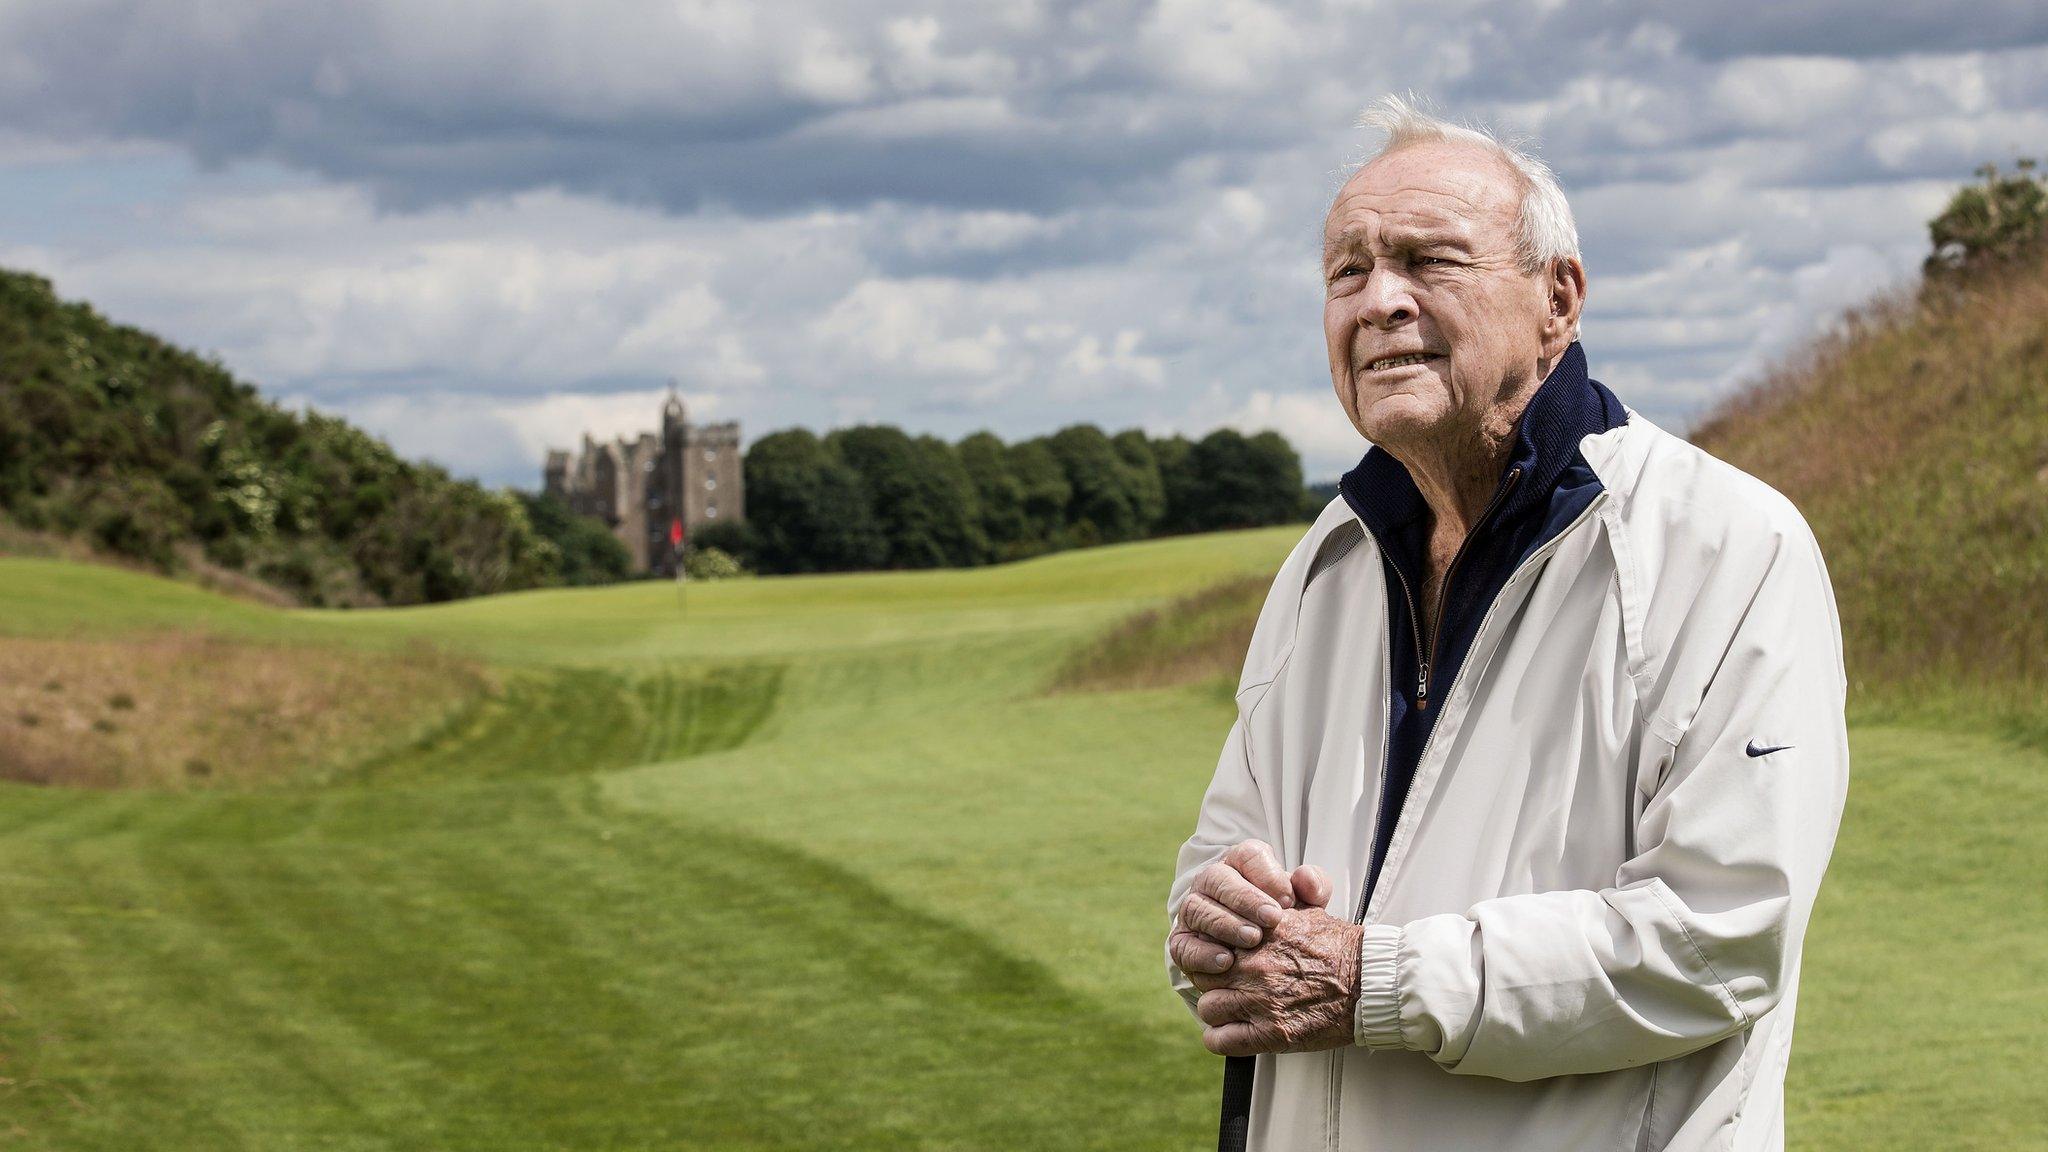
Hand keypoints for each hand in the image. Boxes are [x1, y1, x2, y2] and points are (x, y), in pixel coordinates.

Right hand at [1170, 840, 1335, 983]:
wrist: (1264, 955)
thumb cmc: (1287, 920)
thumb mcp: (1306, 902)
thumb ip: (1314, 887)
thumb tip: (1306, 881)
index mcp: (1241, 863)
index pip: (1247, 855)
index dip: (1267, 874)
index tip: (1287, 899)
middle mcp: (1211, 882)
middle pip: (1218, 879)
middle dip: (1245, 898)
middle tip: (1273, 919)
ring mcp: (1193, 910)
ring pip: (1198, 909)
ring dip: (1225, 924)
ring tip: (1253, 939)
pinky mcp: (1182, 942)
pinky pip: (1183, 945)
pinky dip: (1202, 954)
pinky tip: (1226, 962)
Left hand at [1196, 905, 1362, 1056]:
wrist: (1372, 981)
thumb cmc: (1341, 948)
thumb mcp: (1308, 910)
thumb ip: (1277, 902)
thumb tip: (1257, 899)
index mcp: (1259, 931)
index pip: (1209, 938)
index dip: (1213, 949)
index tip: (1222, 957)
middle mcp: (1254, 964)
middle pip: (1204, 972)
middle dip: (1212, 978)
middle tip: (1228, 984)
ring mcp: (1260, 999)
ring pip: (1208, 1006)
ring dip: (1219, 1009)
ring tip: (1234, 1010)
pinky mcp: (1272, 1033)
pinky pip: (1220, 1040)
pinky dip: (1221, 1039)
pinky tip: (1233, 1034)